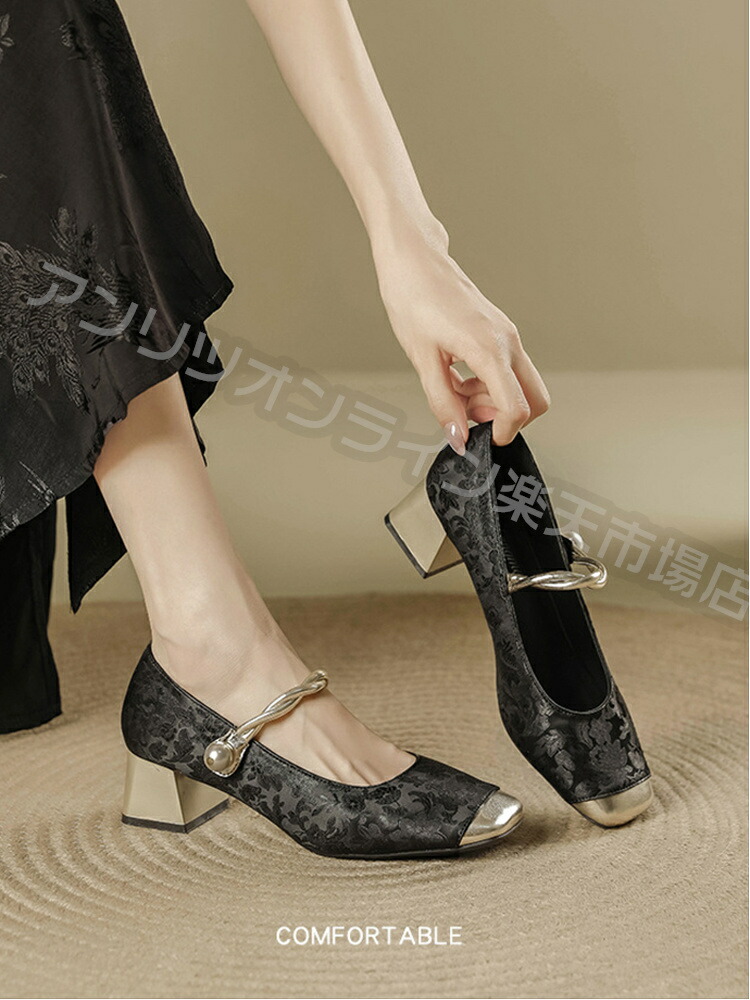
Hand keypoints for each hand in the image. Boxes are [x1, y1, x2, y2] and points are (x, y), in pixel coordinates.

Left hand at [373, 225, 549, 452]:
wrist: (413, 262)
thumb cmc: (413, 299)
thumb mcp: (423, 361)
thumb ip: (443, 404)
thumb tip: (458, 437)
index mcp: (490, 349)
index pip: (518, 407)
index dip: (502, 432)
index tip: (480, 439)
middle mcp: (508, 342)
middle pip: (536, 399)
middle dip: (506, 418)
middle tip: (470, 416)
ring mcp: (507, 336)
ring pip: (521, 387)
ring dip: (494, 402)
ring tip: (455, 394)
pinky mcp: (500, 334)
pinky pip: (508, 371)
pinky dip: (488, 386)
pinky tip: (458, 380)